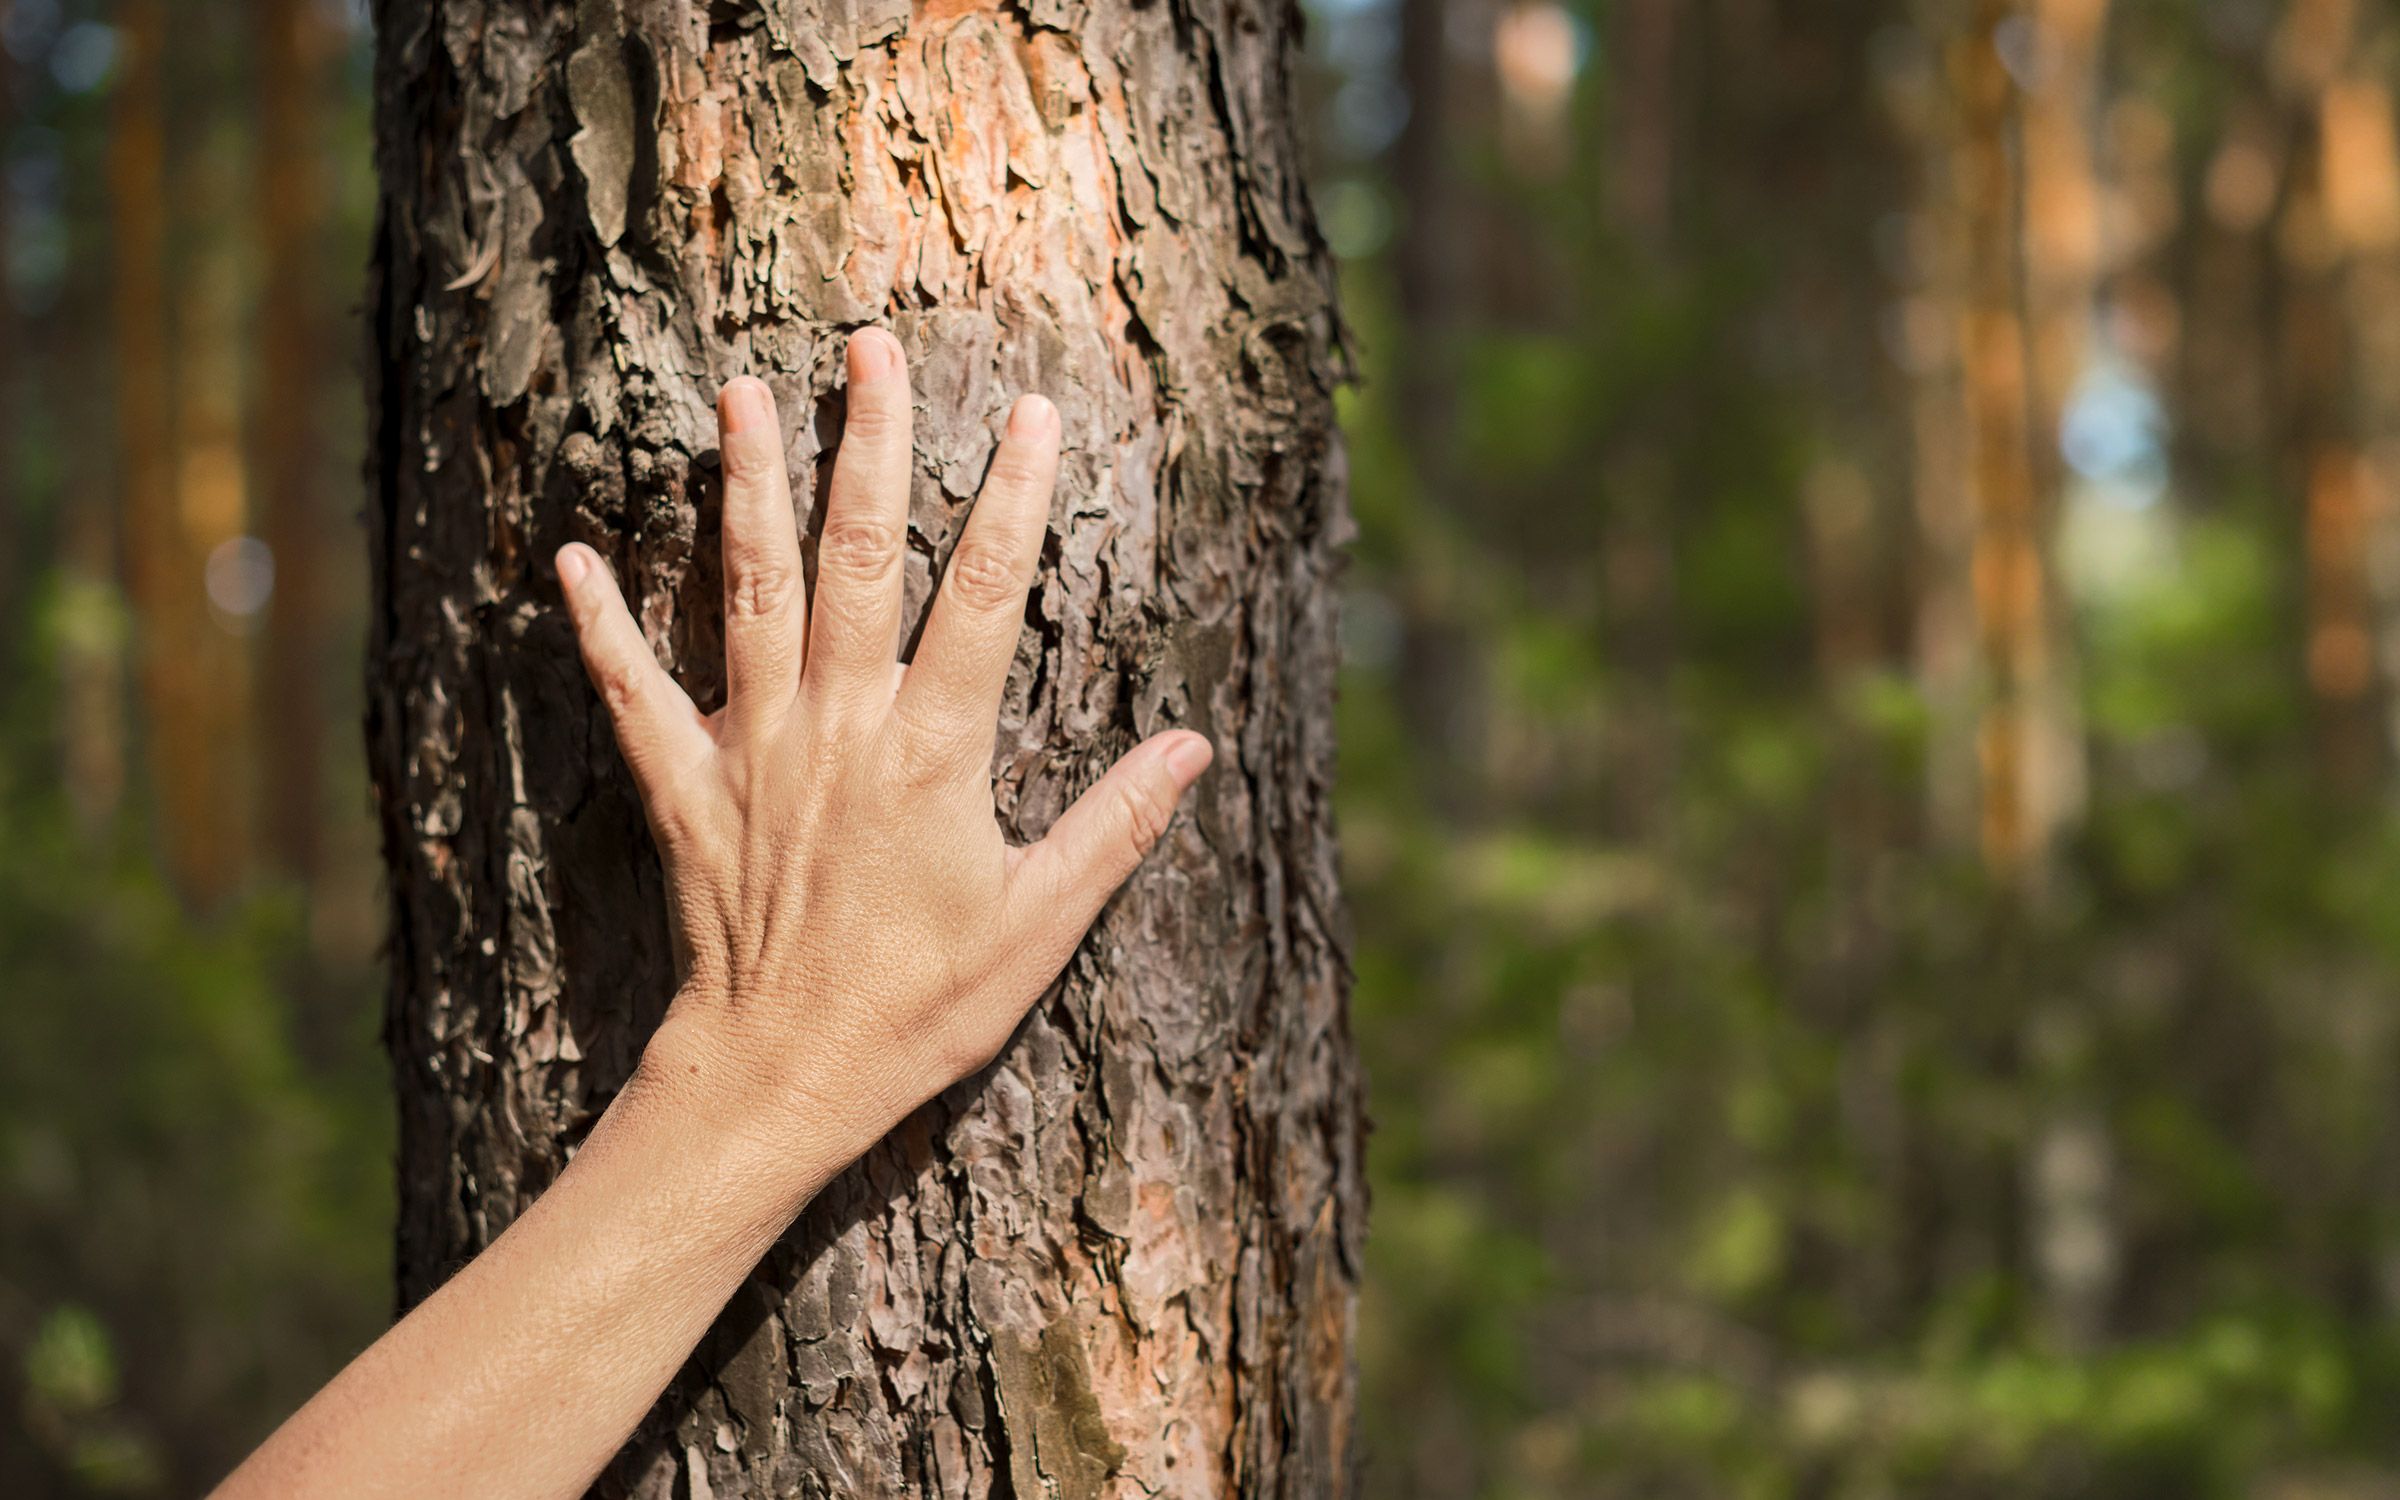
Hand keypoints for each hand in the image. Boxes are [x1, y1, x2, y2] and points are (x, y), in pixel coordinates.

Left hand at [556, 328, 1212, 1193]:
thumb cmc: (919, 1009)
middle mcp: (841, 725)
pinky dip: (601, 627)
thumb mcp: (1040, 926)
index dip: (1016, 498)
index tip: (1035, 413)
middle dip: (870, 443)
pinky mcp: (685, 789)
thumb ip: (1116, 826)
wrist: (781, 1079)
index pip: (988, 595)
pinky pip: (634, 692)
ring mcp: (754, 749)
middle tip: (870, 345)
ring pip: (751, 591)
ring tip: (743, 391)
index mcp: (934, 750)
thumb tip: (1195, 746)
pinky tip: (573, 557)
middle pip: (858, 556)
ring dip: (749, 486)